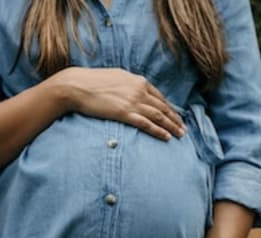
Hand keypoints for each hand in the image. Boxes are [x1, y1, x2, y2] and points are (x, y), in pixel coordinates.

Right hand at [50, 67, 185, 140]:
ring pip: (158, 116)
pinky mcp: (124, 113)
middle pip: (162, 107)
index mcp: (138, 81)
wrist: (77, 86)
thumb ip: (128, 84)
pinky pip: (146, 124)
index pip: (159, 97)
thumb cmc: (92, 82)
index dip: (169, 108)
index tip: (176, 117)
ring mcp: (132, 101)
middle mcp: (139, 90)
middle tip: (183, 129)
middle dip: (175, 119)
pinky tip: (166, 137)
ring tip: (179, 135)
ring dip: (171, 126)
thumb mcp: (116, 77)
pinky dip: (158, 131)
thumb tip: (134, 89)